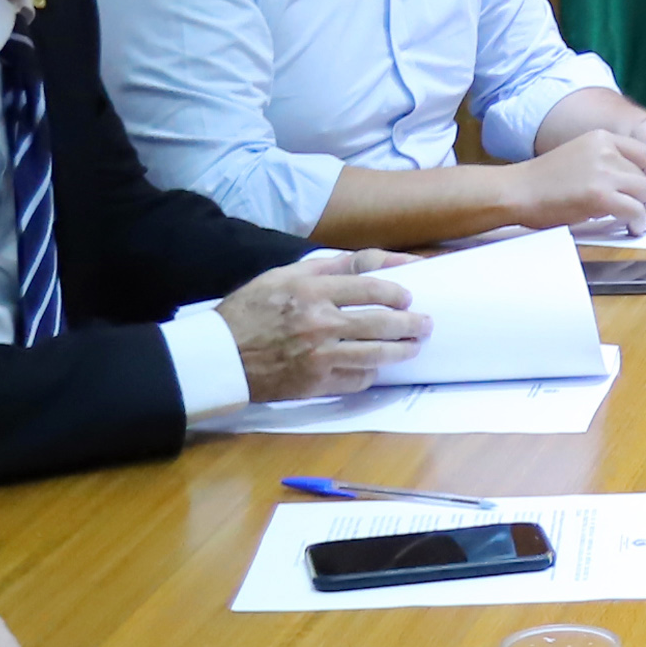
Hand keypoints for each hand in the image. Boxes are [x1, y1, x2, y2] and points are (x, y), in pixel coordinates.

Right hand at [224, 251, 428, 400]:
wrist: (220, 356)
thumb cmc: (250, 311)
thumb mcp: (282, 276)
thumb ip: (327, 268)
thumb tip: (369, 262)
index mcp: (312, 291)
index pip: (371, 287)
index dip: (397, 293)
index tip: (408, 297)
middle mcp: (320, 323)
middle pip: (382, 323)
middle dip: (411, 324)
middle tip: (425, 324)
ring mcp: (319, 356)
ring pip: (376, 354)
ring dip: (401, 351)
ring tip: (413, 347)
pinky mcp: (315, 384)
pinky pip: (356, 379)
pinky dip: (369, 373)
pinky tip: (374, 367)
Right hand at [505, 126, 645, 238]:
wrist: (517, 190)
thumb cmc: (543, 181)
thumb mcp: (579, 158)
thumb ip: (606, 164)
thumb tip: (633, 186)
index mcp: (601, 138)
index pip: (644, 151)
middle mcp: (606, 150)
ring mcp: (603, 172)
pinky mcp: (599, 195)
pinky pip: (633, 209)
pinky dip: (639, 221)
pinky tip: (635, 228)